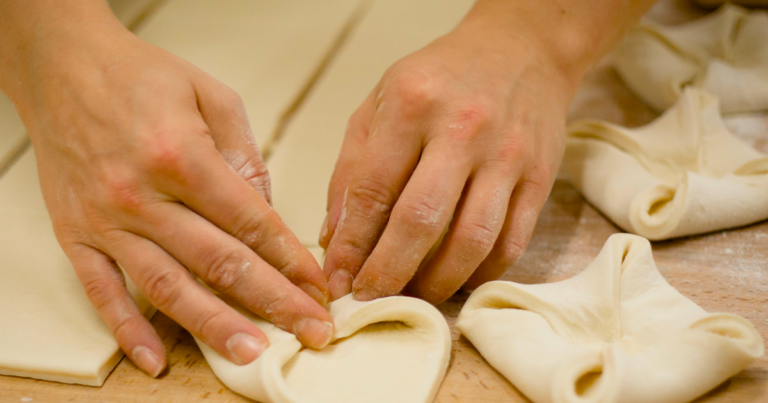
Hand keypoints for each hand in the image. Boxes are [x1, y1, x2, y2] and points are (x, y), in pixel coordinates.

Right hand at [3, 8, 332, 375]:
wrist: (62, 67)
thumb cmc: (141, 77)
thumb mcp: (210, 95)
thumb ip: (244, 154)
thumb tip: (267, 210)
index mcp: (182, 156)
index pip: (251, 223)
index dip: (290, 260)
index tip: (318, 287)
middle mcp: (142, 195)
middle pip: (220, 262)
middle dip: (273, 302)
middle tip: (311, 332)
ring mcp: (107, 221)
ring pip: (168, 286)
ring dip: (214, 325)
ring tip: (253, 354)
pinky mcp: (77, 235)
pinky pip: (103, 291)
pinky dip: (128, 329)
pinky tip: (156, 359)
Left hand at [319, 7, 583, 304]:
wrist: (522, 51)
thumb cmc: (440, 79)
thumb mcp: (380, 102)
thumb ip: (352, 168)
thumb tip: (335, 238)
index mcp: (411, 103)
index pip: (372, 189)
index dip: (351, 244)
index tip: (337, 278)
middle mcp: (462, 128)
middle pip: (421, 221)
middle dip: (388, 273)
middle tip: (369, 300)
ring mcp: (507, 155)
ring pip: (471, 241)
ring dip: (436, 283)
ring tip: (412, 297)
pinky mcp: (540, 177)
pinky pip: (511, 242)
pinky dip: (480, 274)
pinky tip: (456, 280)